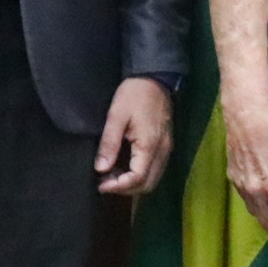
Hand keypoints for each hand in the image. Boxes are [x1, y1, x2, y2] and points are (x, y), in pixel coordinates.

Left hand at [97, 76, 173, 194]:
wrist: (155, 77)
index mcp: (150, 145)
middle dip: (125, 189)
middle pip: (147, 185)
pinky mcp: (165, 145)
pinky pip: (155, 169)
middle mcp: (162, 151)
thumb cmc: (134, 94)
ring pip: (153, 179)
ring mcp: (166, 149)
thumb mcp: (116, 116)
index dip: (118, 186)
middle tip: (105, 182)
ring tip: (112, 175)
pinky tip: (124, 167)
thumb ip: (109, 144)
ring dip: (133, 183)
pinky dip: (140, 175)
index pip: (137, 178)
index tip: (101, 184)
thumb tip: (101, 169)